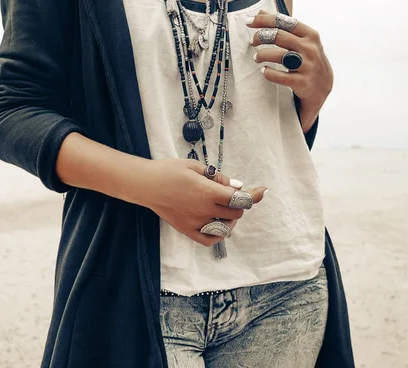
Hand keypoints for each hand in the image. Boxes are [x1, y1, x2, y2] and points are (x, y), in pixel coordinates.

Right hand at [137, 159, 266, 246]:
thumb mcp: (196, 167)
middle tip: (231, 195)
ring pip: (226, 227)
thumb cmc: (169, 171)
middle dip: (239, 204)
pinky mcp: (187, 230)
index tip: (261, 191)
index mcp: (208, 192)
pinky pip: (210, 240)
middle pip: (236, 213)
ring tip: (223, 208)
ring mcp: (196, 222)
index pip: (240, 198)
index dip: (253, 195)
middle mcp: (204, 210)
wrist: (146, 184)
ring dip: (230, 218)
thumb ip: (218, 178)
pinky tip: (217, 224)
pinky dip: (218, 235)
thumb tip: (236, 186)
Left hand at [248, 10, 333, 129]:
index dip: (264, 20)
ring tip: (256, 57)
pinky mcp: (302, 82)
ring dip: (262, 55)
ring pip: (279, 56)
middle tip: (252, 41)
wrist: (322, 87)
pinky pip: (281, 76)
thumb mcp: (301, 41)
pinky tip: (264, 71)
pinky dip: (269, 73)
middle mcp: (310, 49)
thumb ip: (283, 27)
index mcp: (310, 35)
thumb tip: (261, 12)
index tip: (249, 22)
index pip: (284, 21)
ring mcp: (307, 66)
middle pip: (279, 36)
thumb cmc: (308, 60)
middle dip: (260, 37)